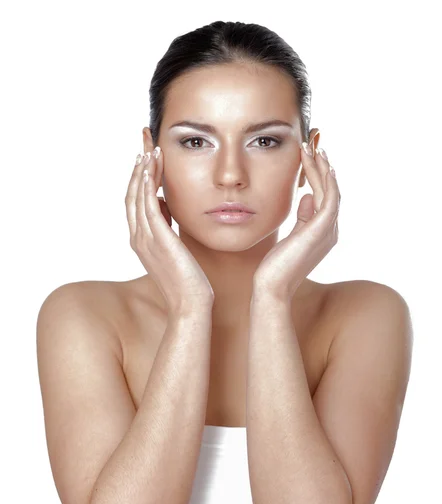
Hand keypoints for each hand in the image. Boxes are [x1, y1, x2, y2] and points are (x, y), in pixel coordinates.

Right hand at [125, 148, 213, 314]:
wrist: (191, 305)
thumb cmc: (190, 281)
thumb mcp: (175, 249)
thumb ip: (167, 228)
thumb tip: (165, 204)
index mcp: (141, 240)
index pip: (136, 201)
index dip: (139, 177)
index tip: (146, 156)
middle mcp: (138, 237)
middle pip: (131, 193)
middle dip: (138, 166)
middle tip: (144, 141)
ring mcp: (144, 238)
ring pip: (137, 195)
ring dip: (142, 169)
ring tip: (149, 147)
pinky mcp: (157, 238)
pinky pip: (147, 203)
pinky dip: (147, 182)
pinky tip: (153, 164)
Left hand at [252, 143, 340, 301]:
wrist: (271, 287)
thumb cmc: (274, 266)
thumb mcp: (289, 237)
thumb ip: (302, 217)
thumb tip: (308, 196)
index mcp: (323, 232)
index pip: (324, 197)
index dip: (318, 175)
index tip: (308, 156)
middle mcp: (330, 230)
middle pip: (331, 190)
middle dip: (322, 166)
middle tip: (312, 144)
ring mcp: (328, 231)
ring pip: (331, 191)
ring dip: (322, 168)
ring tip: (312, 148)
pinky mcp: (322, 230)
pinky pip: (329, 198)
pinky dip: (326, 180)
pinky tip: (318, 164)